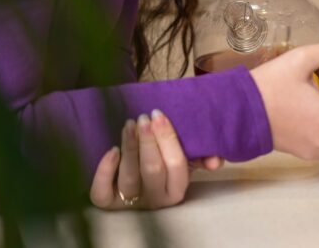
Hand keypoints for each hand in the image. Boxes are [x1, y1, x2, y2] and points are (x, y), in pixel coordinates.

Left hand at [90, 110, 222, 209]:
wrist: (139, 177)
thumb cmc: (165, 161)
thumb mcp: (187, 160)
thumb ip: (203, 156)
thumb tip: (215, 160)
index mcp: (176, 189)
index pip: (176, 164)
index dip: (168, 138)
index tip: (159, 114)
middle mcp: (155, 200)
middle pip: (152, 170)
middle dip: (148, 141)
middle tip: (143, 118)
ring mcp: (130, 202)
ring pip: (129, 177)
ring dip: (129, 148)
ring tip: (129, 124)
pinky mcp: (109, 202)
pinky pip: (102, 193)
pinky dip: (105, 172)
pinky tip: (111, 151)